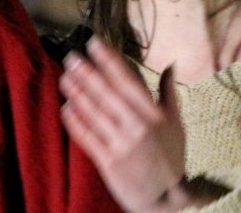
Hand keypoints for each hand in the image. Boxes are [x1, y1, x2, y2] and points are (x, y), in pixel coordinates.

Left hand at [60, 37, 186, 211]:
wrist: (165, 198)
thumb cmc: (171, 157)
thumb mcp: (176, 123)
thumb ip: (169, 92)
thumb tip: (171, 64)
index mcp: (154, 113)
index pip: (128, 80)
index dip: (109, 60)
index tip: (94, 44)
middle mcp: (137, 126)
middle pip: (107, 93)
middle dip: (88, 73)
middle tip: (72, 57)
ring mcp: (122, 144)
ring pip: (95, 113)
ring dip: (78, 93)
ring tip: (65, 77)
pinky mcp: (109, 162)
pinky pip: (88, 137)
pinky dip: (76, 121)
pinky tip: (66, 108)